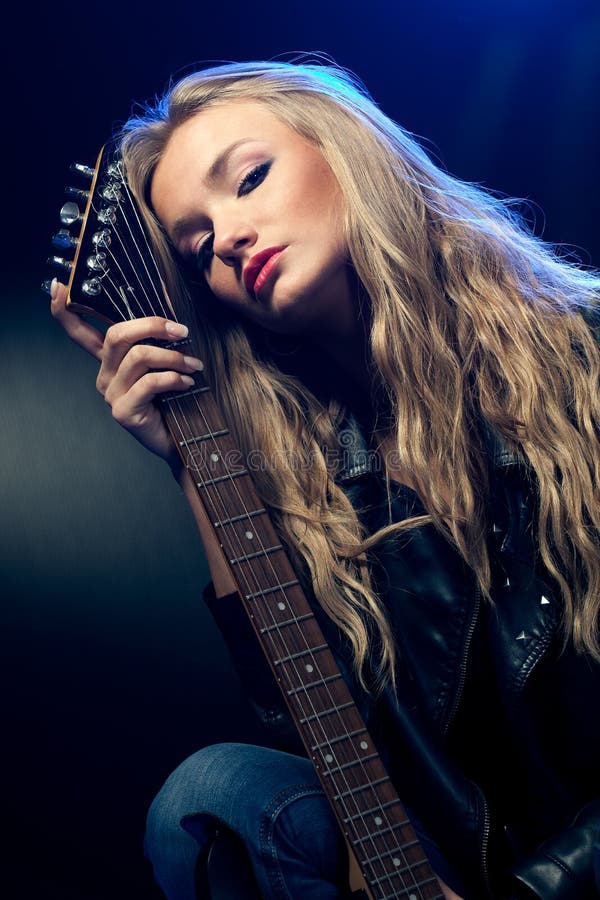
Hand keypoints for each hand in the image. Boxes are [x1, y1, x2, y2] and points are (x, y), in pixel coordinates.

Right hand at [50, 279, 203, 466]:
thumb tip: (168, 308)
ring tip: (194, 365)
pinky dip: (173, 378)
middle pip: (117, 335)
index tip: (59, 287)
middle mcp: (105, 375)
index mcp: (109, 361)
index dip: (65, 310)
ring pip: (139, 357)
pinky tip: (188, 383)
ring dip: (173, 357)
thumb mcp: (164, 364)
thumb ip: (157, 340)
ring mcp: (111, 394)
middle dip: (153, 326)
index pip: (79, 332)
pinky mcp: (123, 411)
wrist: (185, 440)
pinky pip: (149, 383)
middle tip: (183, 332)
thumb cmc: (176, 398)